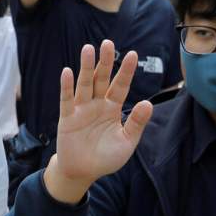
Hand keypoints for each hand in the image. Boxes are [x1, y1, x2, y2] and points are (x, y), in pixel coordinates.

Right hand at [44, 40, 152, 203]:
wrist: (83, 172)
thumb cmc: (106, 157)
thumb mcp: (126, 142)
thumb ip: (136, 123)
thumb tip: (148, 103)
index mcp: (112, 109)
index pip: (120, 86)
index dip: (126, 71)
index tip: (133, 54)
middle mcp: (97, 104)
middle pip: (101, 79)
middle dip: (105, 62)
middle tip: (107, 43)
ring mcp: (81, 109)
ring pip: (85, 84)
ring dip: (86, 68)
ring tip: (88, 49)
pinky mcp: (67, 118)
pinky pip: (67, 100)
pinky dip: (67, 86)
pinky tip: (67, 72)